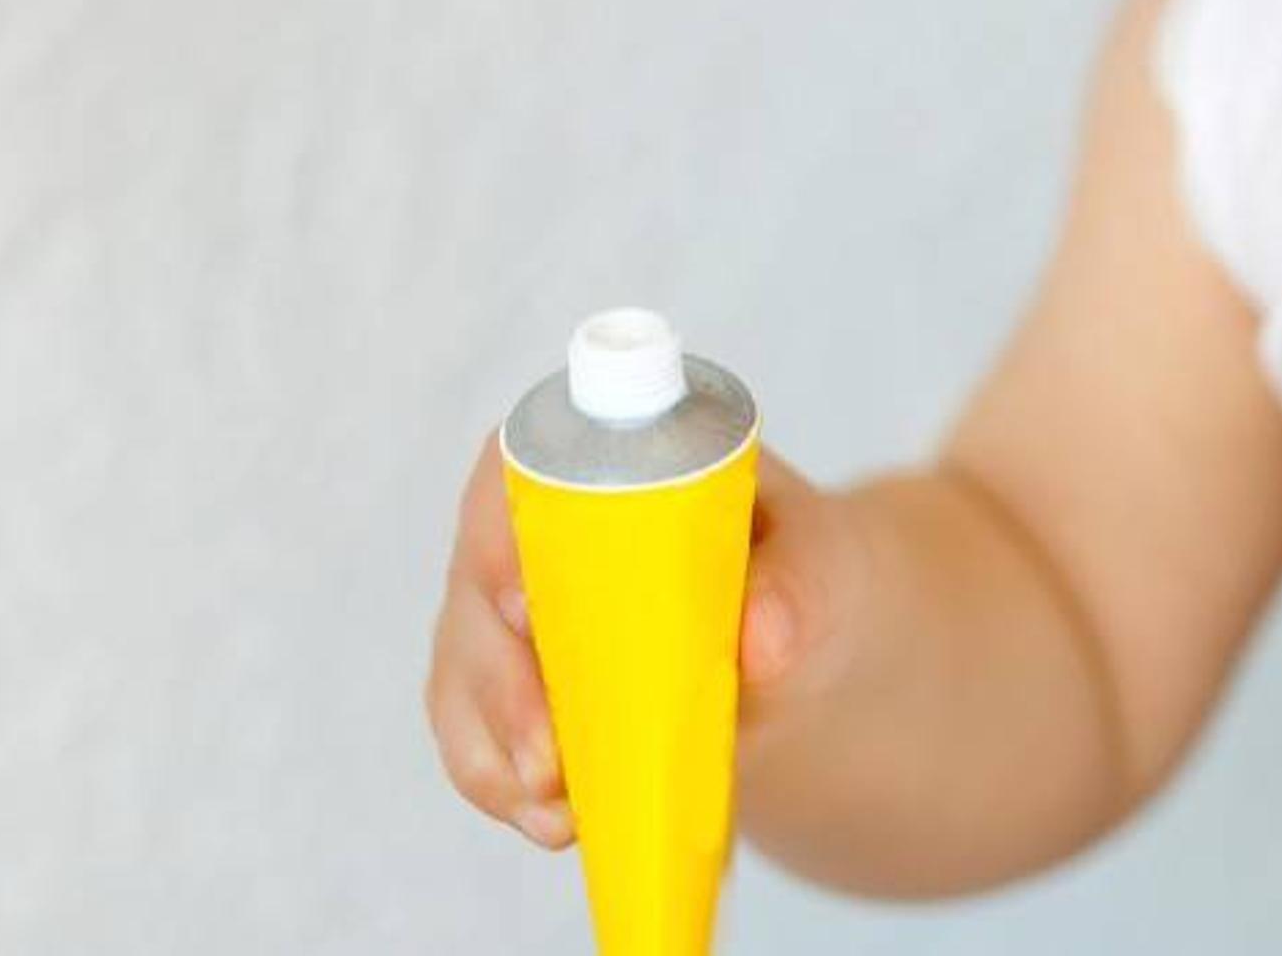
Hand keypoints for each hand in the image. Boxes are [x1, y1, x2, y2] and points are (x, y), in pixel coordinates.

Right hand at [424, 429, 868, 848]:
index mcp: (601, 458)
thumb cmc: (795, 563)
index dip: (505, 537)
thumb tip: (764, 640)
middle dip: (502, 683)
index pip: (520, 474)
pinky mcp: (509, 689)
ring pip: (463, 678)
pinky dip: (507, 785)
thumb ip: (796, 582)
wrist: (797, 625)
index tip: (526, 609)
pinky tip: (556, 823)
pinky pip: (478, 739)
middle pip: (477, 591)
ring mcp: (506, 613)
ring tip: (560, 814)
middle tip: (549, 758)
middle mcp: (531, 528)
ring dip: (500, 754)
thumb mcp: (817, 559)